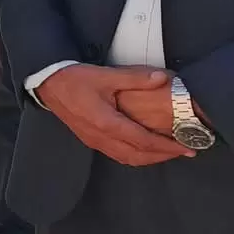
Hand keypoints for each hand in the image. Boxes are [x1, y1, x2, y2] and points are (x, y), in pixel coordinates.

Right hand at [38, 65, 191, 165]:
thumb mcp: (105, 75)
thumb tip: (162, 79)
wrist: (46, 85)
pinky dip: (136, 155)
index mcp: (106, 123)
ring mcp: (94, 141)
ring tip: (168, 152)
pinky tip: (144, 148)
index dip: (167, 146)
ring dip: (150, 158)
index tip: (187, 147)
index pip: (143, 141)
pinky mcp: (90, 139)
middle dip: (163, 155)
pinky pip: (118, 155)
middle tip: (185, 151)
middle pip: (138, 156)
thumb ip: (135, 78)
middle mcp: (101, 137)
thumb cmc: (73, 79)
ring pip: (128, 158)